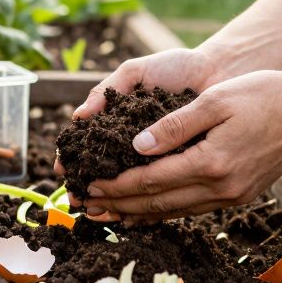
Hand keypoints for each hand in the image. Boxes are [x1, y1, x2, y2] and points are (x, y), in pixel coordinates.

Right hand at [53, 48, 227, 196]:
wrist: (218, 71)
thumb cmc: (175, 67)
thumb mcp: (135, 72)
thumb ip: (107, 89)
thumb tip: (78, 116)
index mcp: (119, 120)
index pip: (88, 144)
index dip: (74, 159)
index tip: (63, 172)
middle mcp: (134, 142)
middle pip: (104, 171)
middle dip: (89, 187)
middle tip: (77, 201)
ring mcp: (157, 156)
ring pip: (129, 184)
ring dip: (113, 201)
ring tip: (99, 212)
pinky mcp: (180, 166)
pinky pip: (159, 187)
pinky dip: (145, 202)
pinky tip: (131, 215)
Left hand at [80, 68, 281, 222]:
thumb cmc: (264, 95)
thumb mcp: (214, 101)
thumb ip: (173, 126)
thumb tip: (136, 148)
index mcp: (211, 163)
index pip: (151, 181)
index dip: (116, 185)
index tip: (89, 184)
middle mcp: (221, 188)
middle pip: (158, 204)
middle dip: (119, 205)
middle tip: (86, 206)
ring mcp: (233, 196)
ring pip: (176, 211)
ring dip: (140, 214)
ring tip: (109, 214)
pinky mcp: (241, 195)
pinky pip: (194, 208)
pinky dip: (167, 210)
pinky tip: (150, 210)